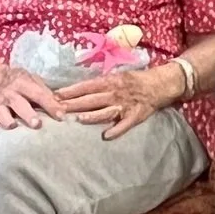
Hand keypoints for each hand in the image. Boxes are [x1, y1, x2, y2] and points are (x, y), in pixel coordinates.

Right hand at [0, 65, 65, 132]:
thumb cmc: (16, 81)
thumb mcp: (30, 79)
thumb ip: (44, 90)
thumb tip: (60, 104)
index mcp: (23, 84)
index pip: (38, 94)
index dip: (50, 105)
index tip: (61, 115)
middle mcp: (11, 94)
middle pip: (20, 105)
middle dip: (28, 115)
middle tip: (37, 124)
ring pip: (2, 114)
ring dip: (7, 121)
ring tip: (13, 126)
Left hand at [58, 67, 178, 139]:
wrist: (159, 84)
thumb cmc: (134, 81)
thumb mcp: (116, 77)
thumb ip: (100, 85)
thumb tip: (78, 90)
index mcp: (110, 81)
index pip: (87, 86)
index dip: (71, 90)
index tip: (56, 95)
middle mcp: (115, 92)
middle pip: (92, 99)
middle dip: (74, 104)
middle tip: (58, 109)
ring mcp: (125, 105)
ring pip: (106, 111)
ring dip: (92, 115)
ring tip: (78, 119)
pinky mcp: (135, 116)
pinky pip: (125, 125)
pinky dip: (116, 130)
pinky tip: (107, 136)